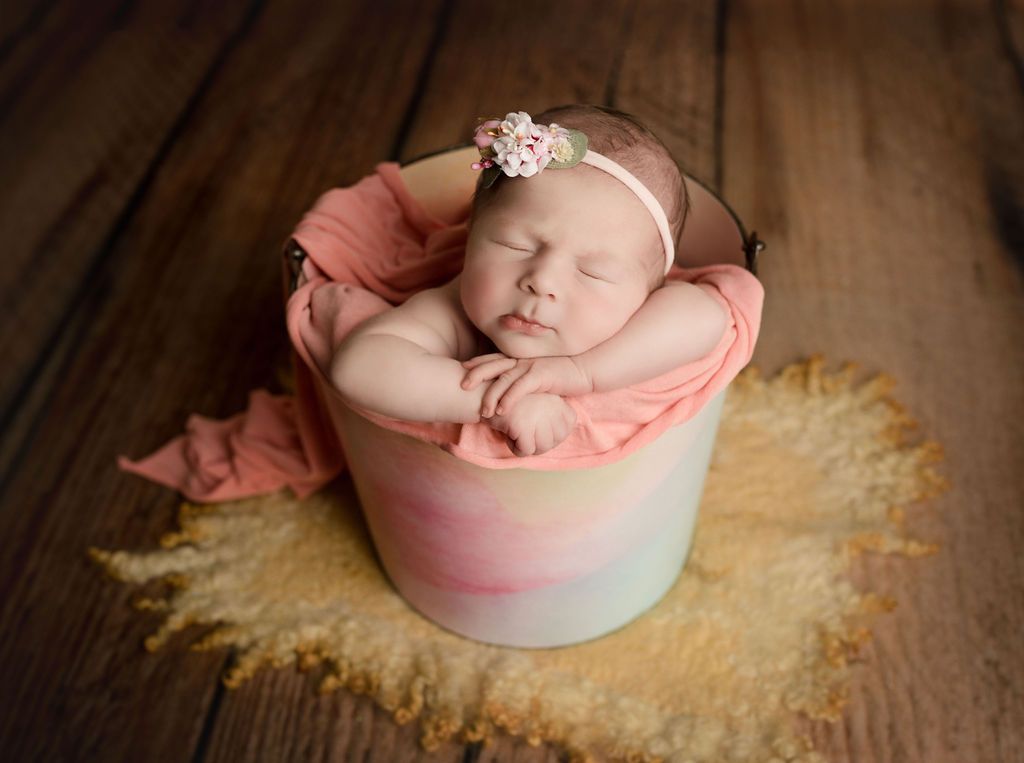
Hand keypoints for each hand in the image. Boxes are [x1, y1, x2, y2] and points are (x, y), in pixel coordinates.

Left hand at [460, 353, 593, 417]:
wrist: (584, 371)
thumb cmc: (562, 376)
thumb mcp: (539, 376)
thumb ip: (524, 380)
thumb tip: (512, 392)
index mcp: (521, 360)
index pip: (495, 359)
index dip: (478, 363)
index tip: (463, 369)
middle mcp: (522, 361)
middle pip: (494, 365)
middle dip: (476, 375)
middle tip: (462, 385)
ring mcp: (531, 367)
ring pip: (504, 380)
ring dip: (491, 396)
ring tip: (483, 412)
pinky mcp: (541, 376)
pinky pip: (520, 388)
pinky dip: (509, 399)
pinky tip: (501, 411)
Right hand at [480, 392, 576, 456]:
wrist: (481, 393)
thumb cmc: (508, 403)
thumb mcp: (536, 405)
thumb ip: (551, 418)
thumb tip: (558, 439)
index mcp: (556, 400)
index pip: (568, 428)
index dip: (553, 435)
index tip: (535, 427)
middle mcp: (551, 405)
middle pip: (555, 441)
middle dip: (538, 443)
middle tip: (522, 431)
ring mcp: (538, 414)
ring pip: (542, 448)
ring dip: (526, 446)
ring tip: (514, 430)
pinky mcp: (522, 424)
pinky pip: (526, 450)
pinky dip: (514, 447)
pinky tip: (506, 433)